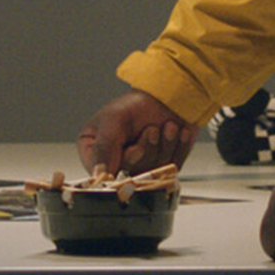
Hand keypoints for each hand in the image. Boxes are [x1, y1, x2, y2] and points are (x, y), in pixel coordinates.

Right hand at [78, 89, 197, 174]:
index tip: (135, 149)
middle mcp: (117, 166)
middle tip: (152, 130)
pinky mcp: (163, 169)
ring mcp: (141, 170)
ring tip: (167, 126)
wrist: (164, 96)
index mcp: (95, 154)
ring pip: (155, 173)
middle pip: (132, 177)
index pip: (104, 176)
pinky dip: (178, 148)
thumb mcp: (113, 120)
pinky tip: (179, 132)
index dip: (122, 166)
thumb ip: (103, 147)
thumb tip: (98, 174)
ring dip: (164, 146)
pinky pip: (173, 168)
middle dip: (146, 150)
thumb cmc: (134, 105)